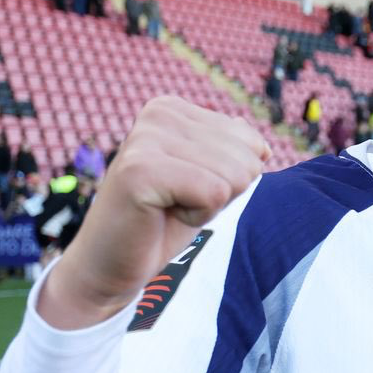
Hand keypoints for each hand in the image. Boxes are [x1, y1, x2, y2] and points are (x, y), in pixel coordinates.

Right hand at [38, 96, 267, 328]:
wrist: (110, 264)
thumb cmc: (160, 223)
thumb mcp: (205, 180)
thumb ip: (230, 154)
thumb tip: (262, 145)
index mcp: (172, 109)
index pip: (249, 140)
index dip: (228, 179)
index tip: (186, 190)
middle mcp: (157, 114)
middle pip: (245, 158)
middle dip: (221, 193)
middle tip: (177, 203)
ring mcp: (146, 138)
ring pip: (233, 176)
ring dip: (208, 205)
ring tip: (169, 208)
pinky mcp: (141, 170)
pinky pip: (214, 193)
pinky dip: (198, 216)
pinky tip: (163, 215)